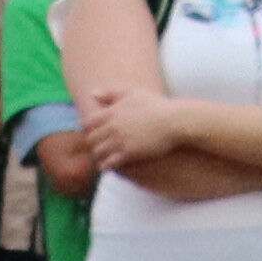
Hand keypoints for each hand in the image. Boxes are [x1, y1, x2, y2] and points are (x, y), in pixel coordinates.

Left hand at [72, 94, 190, 176]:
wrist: (173, 121)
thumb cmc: (155, 106)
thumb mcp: (132, 93)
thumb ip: (111, 93)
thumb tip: (92, 94)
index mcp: (111, 112)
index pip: (88, 123)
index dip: (88, 129)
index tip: (94, 133)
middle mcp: (112, 127)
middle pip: (91, 139)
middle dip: (93, 144)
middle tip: (97, 148)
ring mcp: (119, 141)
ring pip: (98, 152)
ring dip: (98, 156)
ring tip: (102, 159)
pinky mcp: (128, 153)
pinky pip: (109, 163)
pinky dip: (106, 166)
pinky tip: (109, 167)